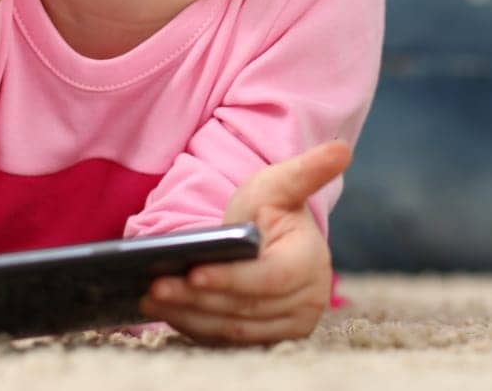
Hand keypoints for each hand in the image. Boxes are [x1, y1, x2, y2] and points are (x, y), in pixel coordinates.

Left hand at [139, 142, 351, 345]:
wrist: (267, 241)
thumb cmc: (270, 210)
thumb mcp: (280, 185)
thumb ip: (307, 171)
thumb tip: (341, 150)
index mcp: (311, 264)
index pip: (270, 279)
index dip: (232, 279)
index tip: (194, 271)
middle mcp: (306, 303)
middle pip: (245, 307)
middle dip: (198, 297)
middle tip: (156, 286)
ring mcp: (286, 327)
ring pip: (231, 327)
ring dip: (188, 315)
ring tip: (150, 298)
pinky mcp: (263, 341)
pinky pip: (223, 340)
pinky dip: (191, 327)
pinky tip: (163, 312)